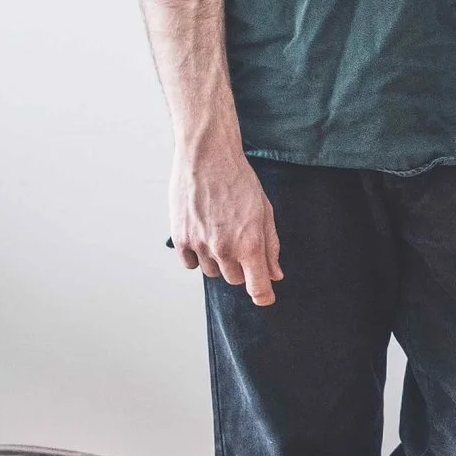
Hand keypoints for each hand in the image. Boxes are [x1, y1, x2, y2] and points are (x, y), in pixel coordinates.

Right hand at [171, 146, 280, 305]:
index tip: (266, 298)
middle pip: (235, 279)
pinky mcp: (180, 239)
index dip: (263, 296)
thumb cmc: (240, 180)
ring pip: (212, 272)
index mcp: (249, 243)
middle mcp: (223, 249)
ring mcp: (200, 245)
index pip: (257, 286)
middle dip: (242, 268)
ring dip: (220, 261)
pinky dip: (198, 256)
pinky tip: (204, 235)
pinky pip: (191, 264)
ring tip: (222, 231)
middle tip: (242, 242)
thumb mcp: (265, 211)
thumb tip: (275, 274)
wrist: (207, 157)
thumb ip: (270, 246)